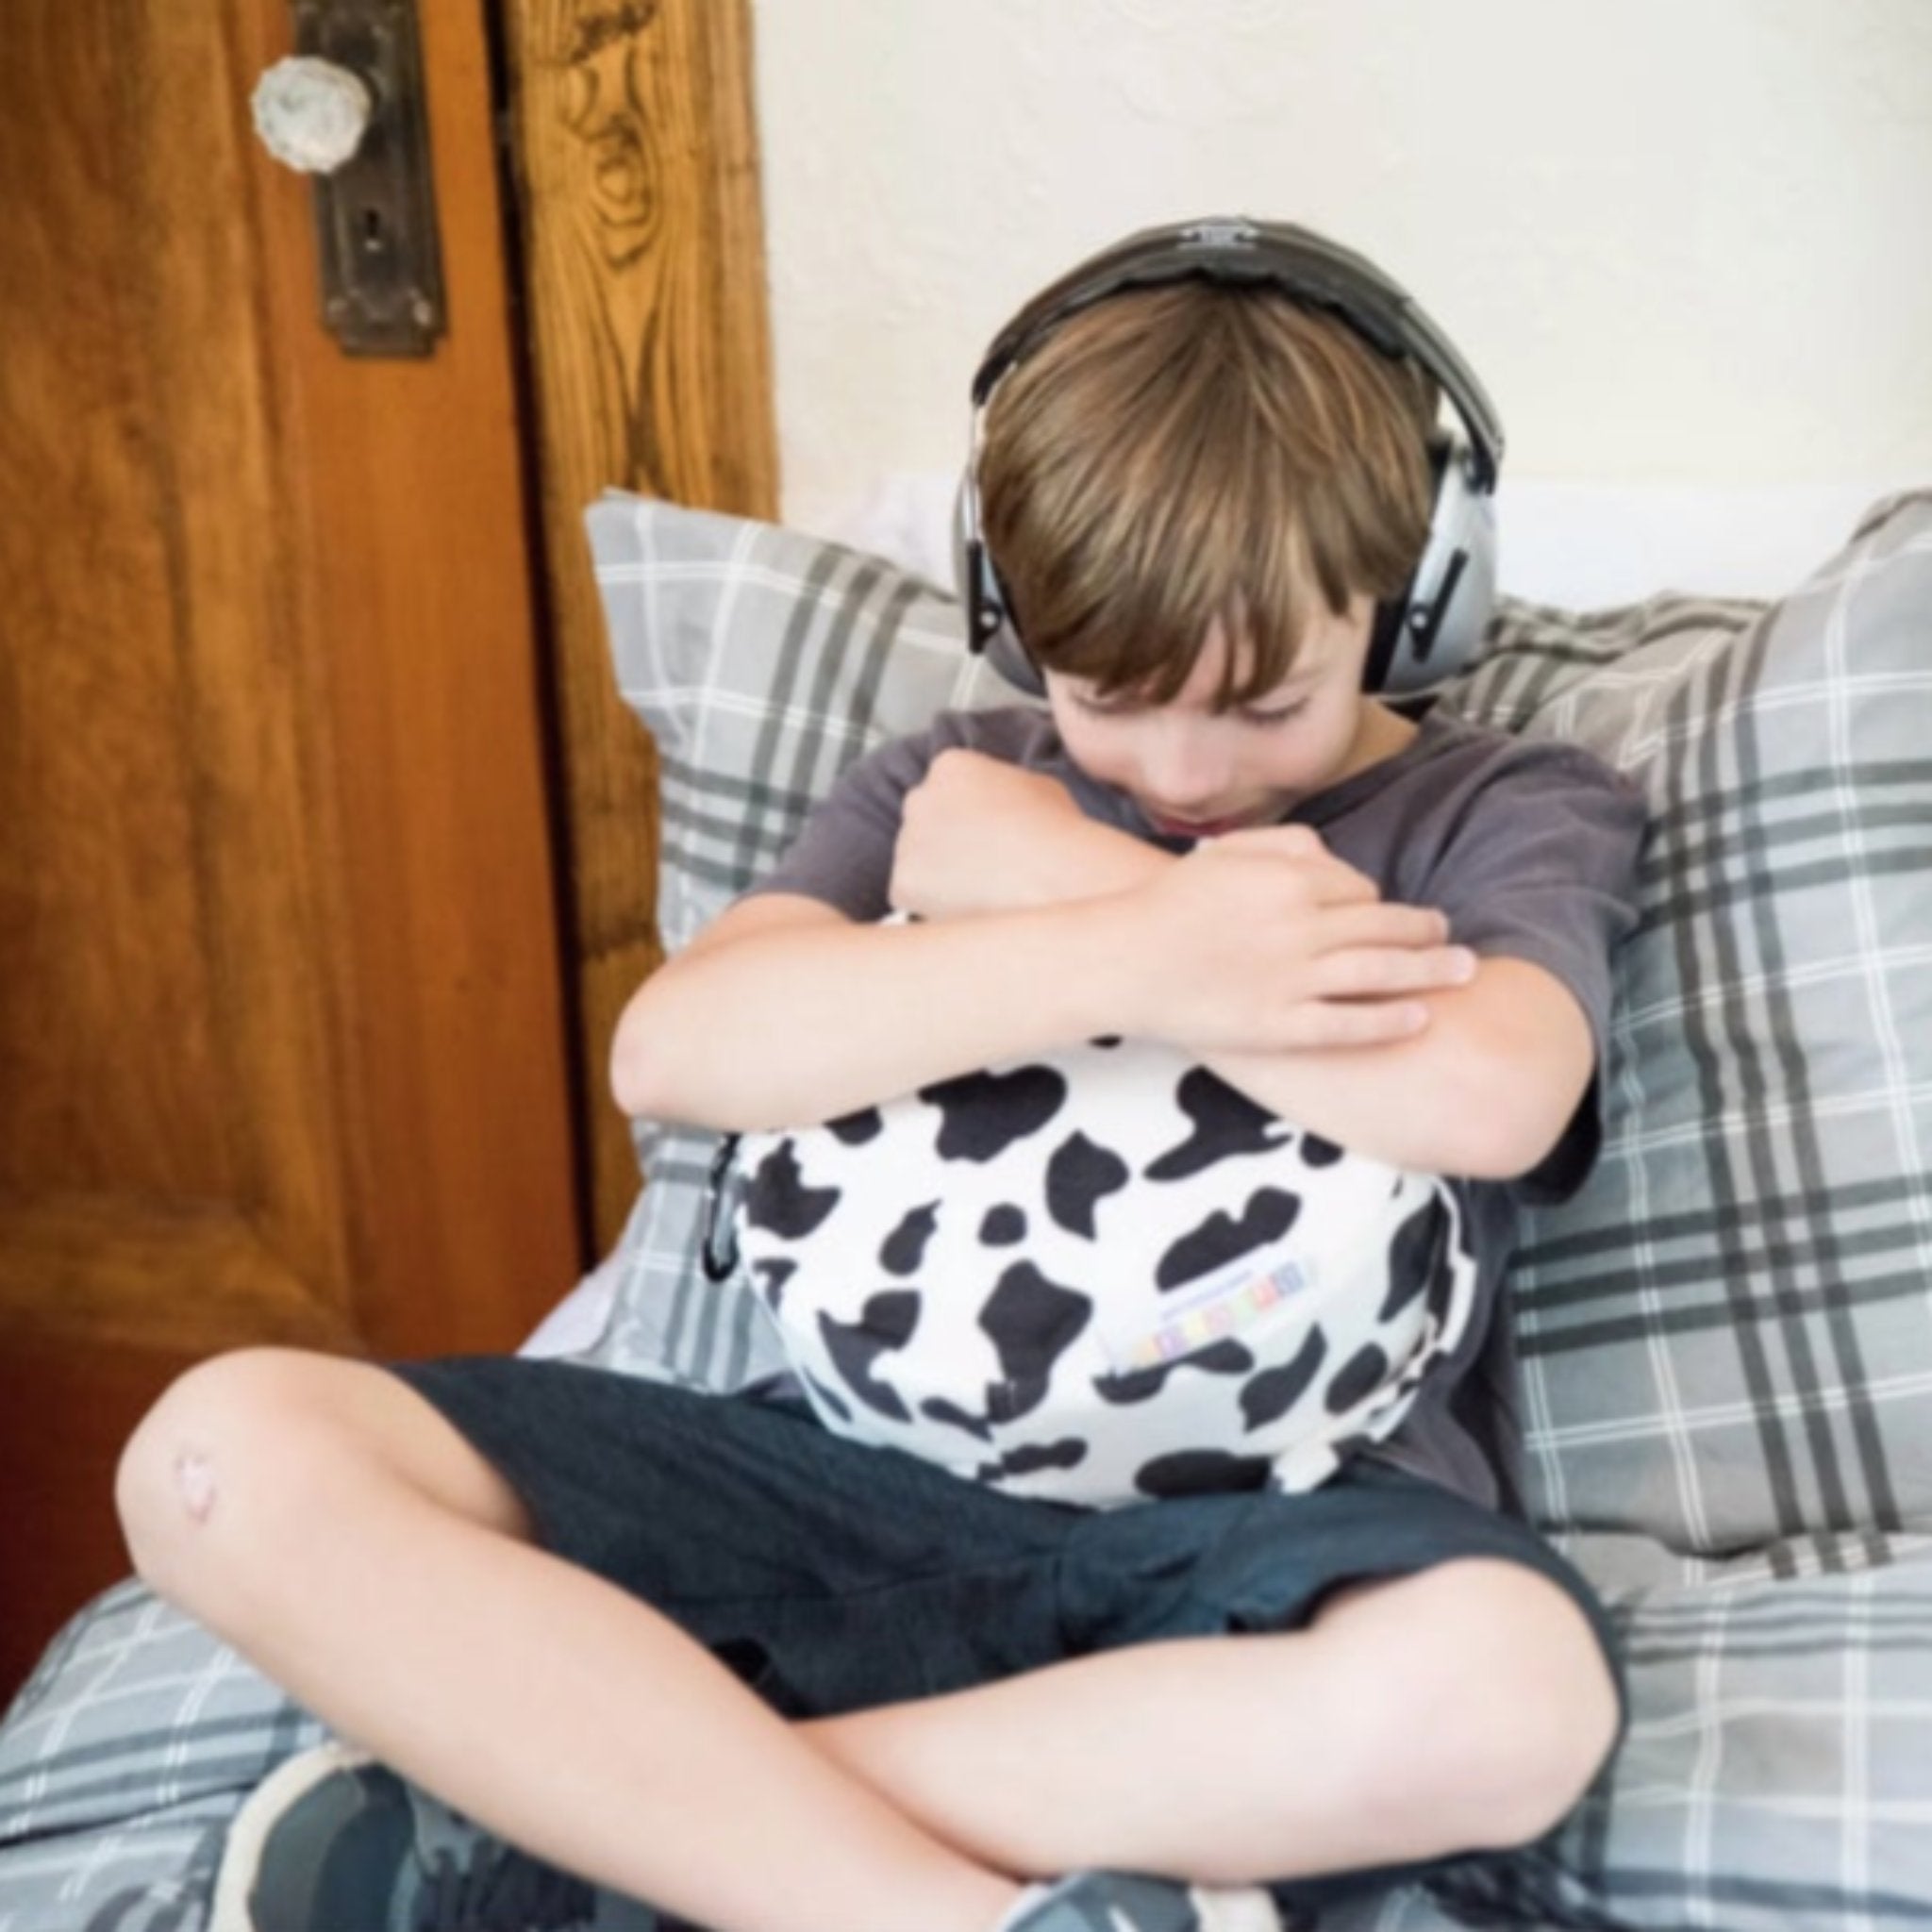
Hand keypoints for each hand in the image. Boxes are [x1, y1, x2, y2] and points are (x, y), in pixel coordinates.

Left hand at [890, 749, 1112, 919]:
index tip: (984, 830)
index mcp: (951, 765)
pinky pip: (910, 894)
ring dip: (938, 873)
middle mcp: (920, 797)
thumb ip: (1006, 787)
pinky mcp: (902, 882)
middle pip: (924, 819)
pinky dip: (931, 903)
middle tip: (978, 862)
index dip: (967, 812)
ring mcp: (907, 840)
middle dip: (945, 839)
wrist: (1052, 877)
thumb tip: (1004, 801)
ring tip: (980, 887)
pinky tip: (967, 903)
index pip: (946, 786)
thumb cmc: (1055, 833)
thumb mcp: (1039, 786)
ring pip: (916, 859)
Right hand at [1110, 823, 1476, 1053]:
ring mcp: (1292, 980)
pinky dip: (1390, 1020)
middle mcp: (1300, 927)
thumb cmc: (1167, 905)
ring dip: (1431, 972)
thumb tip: (1332, 855)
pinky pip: (1350, 1024)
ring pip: (1381, 973)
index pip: (1360, 888)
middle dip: (1429, 933)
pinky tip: (1420, 1017)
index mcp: (1288, 881)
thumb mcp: (1223, 853)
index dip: (1381, 902)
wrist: (1120, 961)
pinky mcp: (1280, 1026)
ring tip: (1465, 972)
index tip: (1390, 914)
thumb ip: (1283, 845)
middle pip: (1387, 926)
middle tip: (1457, 940)